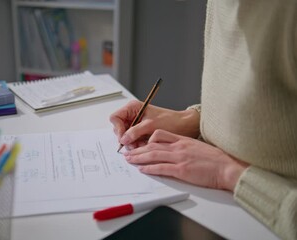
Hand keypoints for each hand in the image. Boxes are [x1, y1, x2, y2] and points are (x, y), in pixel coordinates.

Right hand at [110, 100, 199, 148]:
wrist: (183, 125)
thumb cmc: (170, 120)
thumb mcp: (151, 125)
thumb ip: (135, 131)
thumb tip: (123, 139)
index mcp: (132, 108)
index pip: (115, 118)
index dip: (118, 128)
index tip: (124, 138)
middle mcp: (132, 115)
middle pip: (118, 128)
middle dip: (126, 138)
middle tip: (134, 144)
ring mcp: (135, 124)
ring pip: (125, 136)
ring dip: (132, 143)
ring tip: (142, 145)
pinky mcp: (140, 132)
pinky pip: (132, 140)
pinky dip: (137, 144)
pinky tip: (144, 145)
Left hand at [124, 129, 248, 190]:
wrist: (228, 167)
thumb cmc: (217, 159)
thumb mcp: (199, 147)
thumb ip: (186, 147)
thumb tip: (176, 152)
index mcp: (183, 140)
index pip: (160, 135)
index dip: (146, 140)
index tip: (139, 143)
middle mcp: (179, 147)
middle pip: (152, 145)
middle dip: (138, 149)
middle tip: (127, 152)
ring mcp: (180, 158)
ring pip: (153, 155)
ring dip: (138, 157)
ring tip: (129, 160)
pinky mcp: (182, 170)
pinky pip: (161, 168)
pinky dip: (149, 168)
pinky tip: (142, 169)